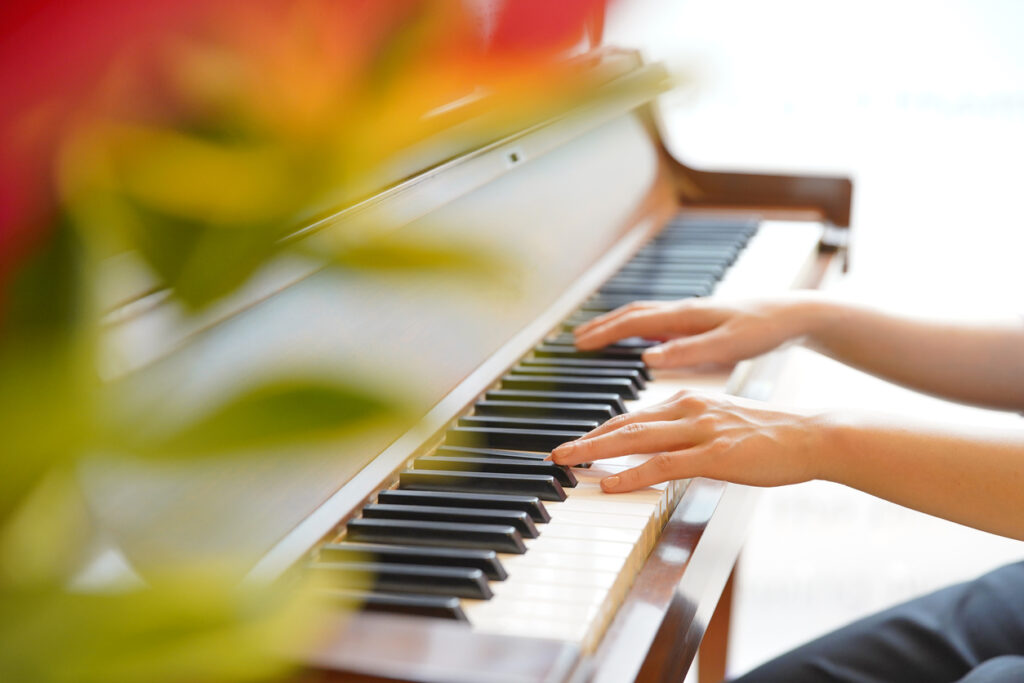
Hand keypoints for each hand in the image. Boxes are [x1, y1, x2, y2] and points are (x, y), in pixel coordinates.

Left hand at [548, 390, 825, 492]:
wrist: (813, 436)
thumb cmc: (772, 435)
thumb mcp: (723, 425)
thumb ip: (692, 432)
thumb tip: (667, 449)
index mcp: (689, 401)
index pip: (634, 417)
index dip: (602, 431)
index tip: (578, 442)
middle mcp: (688, 409)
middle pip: (625, 424)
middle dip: (587, 439)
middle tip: (557, 452)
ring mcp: (700, 430)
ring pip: (635, 439)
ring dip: (596, 451)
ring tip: (568, 462)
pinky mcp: (713, 454)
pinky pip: (662, 465)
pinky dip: (631, 474)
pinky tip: (609, 483)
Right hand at [573, 295, 823, 368]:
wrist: (796, 314)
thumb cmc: (765, 329)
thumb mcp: (728, 346)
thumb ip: (688, 352)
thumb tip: (647, 358)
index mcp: (686, 315)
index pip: (633, 322)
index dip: (604, 333)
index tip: (578, 344)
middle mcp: (685, 311)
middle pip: (633, 315)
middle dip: (602, 326)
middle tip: (576, 339)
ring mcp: (693, 315)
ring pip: (646, 317)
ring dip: (619, 326)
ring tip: (599, 337)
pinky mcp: (703, 322)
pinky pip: (661, 323)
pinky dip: (641, 330)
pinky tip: (644, 343)